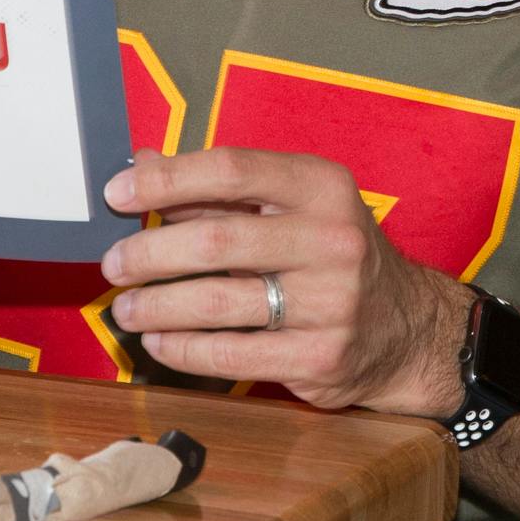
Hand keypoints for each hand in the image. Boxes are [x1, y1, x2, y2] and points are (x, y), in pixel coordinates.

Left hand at [99, 147, 473, 414]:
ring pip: (218, 302)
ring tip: (126, 307)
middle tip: (113, 263)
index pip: (231, 169)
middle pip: (216, 241)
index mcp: (321, 186)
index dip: (165, 180)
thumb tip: (142, 163)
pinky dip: (182, 348)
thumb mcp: (292, 205)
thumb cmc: (331, 255)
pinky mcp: (320, 356)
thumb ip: (220, 188)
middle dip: (148, 253)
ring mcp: (330, 303)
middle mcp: (331, 240)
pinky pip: (231, 354)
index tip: (117, 194)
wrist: (406, 329)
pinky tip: (159, 340)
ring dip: (156, 305)